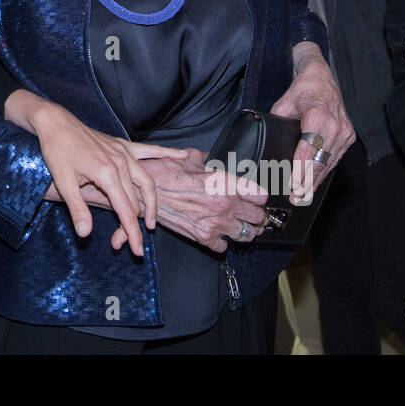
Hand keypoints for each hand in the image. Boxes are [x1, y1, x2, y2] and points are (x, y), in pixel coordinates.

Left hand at [29, 99, 184, 256]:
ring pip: (146, 182)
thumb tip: (86, 234)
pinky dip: (167, 154)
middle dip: (135, 225)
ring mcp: (124, 153)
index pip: (126, 210)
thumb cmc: (57, 151)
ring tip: (151, 222)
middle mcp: (121, 163)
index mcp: (107, 174)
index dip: (132, 233)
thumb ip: (77, 209)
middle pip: (136, 201)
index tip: (137, 251)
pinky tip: (184, 155)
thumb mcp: (63, 183)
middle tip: (129, 245)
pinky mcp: (122, 145)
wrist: (56, 123)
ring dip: (152, 203)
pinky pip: (149, 151)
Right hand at [126, 153, 269, 252]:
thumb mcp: (191, 158)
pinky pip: (224, 247)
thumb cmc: (166, 172)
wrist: (145, 192)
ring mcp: (215, 224)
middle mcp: (224, 206)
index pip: (260, 196)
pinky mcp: (203, 238)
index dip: (260, 196)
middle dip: (257, 215)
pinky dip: (223, 241)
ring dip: (246, 230)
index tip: (258, 197)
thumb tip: (213, 159)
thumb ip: (208, 160)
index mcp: (225, 184)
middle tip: (253, 212)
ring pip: (247, 235)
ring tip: (242, 225)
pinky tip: (218, 232)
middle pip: (258, 217)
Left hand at [271, 42, 354, 203]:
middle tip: (295, 198)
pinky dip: (324, 173)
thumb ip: (276, 123)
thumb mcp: (283, 102)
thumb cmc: (303, 89)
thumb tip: (265, 141)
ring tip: (302, 197)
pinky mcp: (348, 136)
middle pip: (320, 160)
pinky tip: (314, 185)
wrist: (323, 78)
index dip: (302, 168)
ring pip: (329, 163)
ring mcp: (344, 132)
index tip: (294, 184)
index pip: (309, 148)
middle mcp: (335, 125)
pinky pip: (335, 159)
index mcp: (318, 115)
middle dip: (307, 182)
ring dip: (316, 182)